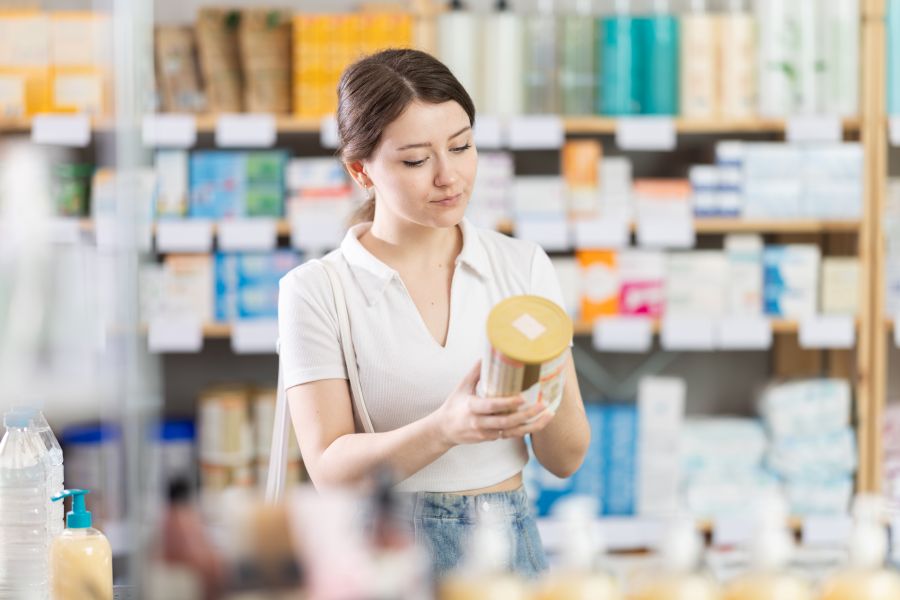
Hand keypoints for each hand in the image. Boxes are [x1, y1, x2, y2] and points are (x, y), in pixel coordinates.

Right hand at [433, 360, 555, 447]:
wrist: (444, 430)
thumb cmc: (454, 405)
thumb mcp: (462, 386)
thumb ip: (475, 372)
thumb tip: (487, 355)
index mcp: (472, 407)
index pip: (492, 406)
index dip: (508, 403)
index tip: (523, 397)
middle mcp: (479, 422)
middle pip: (506, 421)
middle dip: (527, 415)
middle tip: (543, 405)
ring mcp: (485, 433)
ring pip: (512, 432)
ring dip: (532, 425)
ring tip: (548, 415)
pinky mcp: (490, 439)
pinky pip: (510, 435)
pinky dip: (524, 429)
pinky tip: (539, 421)